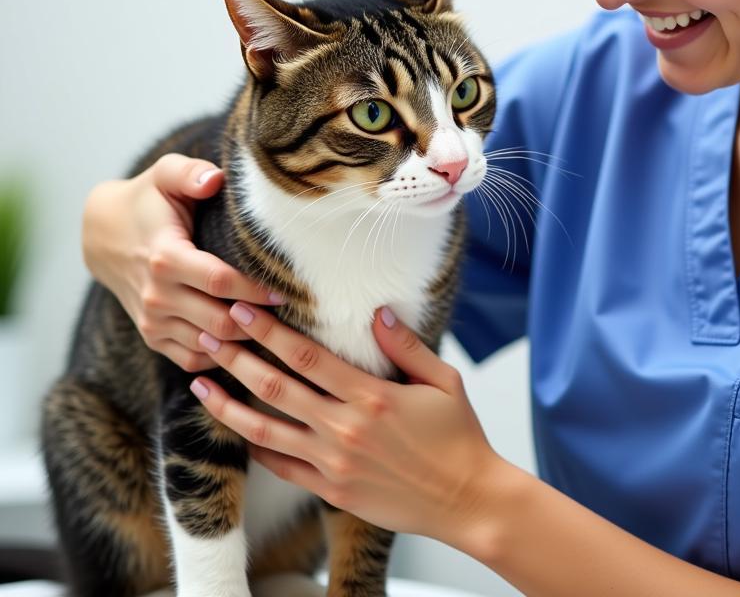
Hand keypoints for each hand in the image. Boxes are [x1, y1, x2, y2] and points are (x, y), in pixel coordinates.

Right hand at [82, 153, 282, 371]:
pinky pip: (193, 358)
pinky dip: (223, 356)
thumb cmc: (149, 200)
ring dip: (246, 342)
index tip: (288, 289)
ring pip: (211, 345)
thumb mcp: (165, 174)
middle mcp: (156, 295)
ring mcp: (152, 321)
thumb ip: (190, 172)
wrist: (105, 234)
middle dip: (260, 321)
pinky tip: (251, 342)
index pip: (221, 282)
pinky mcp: (152, 336)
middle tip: (294, 316)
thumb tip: (215, 180)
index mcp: (165, 257)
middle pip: (220, 321)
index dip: (257, 289)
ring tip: (280, 331)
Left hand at [189, 303, 502, 547]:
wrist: (466, 499)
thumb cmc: (459, 436)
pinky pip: (283, 466)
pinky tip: (237, 430)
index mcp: (372, 396)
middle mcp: (346, 429)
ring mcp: (334, 463)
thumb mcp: (444, 380)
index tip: (244, 311)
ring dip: (230, 406)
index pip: (307, 357)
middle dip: (239, 359)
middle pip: (277, 388)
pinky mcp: (332, 490)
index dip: (271, 332)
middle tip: (209, 336)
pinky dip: (257, 447)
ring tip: (201, 386)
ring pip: (267, 431)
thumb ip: (407, 346)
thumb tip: (378, 314)